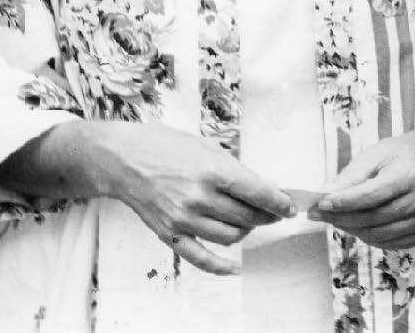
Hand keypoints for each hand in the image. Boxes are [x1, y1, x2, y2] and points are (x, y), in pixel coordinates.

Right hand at [88, 122, 292, 274]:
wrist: (124, 159)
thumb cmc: (167, 146)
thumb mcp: (208, 148)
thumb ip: (236, 170)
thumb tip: (266, 188)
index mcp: (214, 171)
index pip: (258, 194)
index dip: (280, 203)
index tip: (290, 207)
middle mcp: (200, 197)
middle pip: (248, 217)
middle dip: (267, 216)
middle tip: (274, 212)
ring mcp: (184, 218)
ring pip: (230, 237)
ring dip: (246, 231)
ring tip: (249, 222)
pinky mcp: (169, 233)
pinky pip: (200, 258)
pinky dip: (220, 266)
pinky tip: (235, 267)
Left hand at [312, 106, 414, 250]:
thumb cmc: (404, 153)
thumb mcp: (376, 153)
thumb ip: (351, 175)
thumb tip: (325, 194)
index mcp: (408, 174)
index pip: (370, 196)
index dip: (343, 203)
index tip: (321, 204)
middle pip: (372, 218)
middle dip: (341, 218)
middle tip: (320, 214)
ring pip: (378, 235)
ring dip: (353, 230)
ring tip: (338, 219)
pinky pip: (390, 243)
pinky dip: (370, 237)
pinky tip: (361, 226)